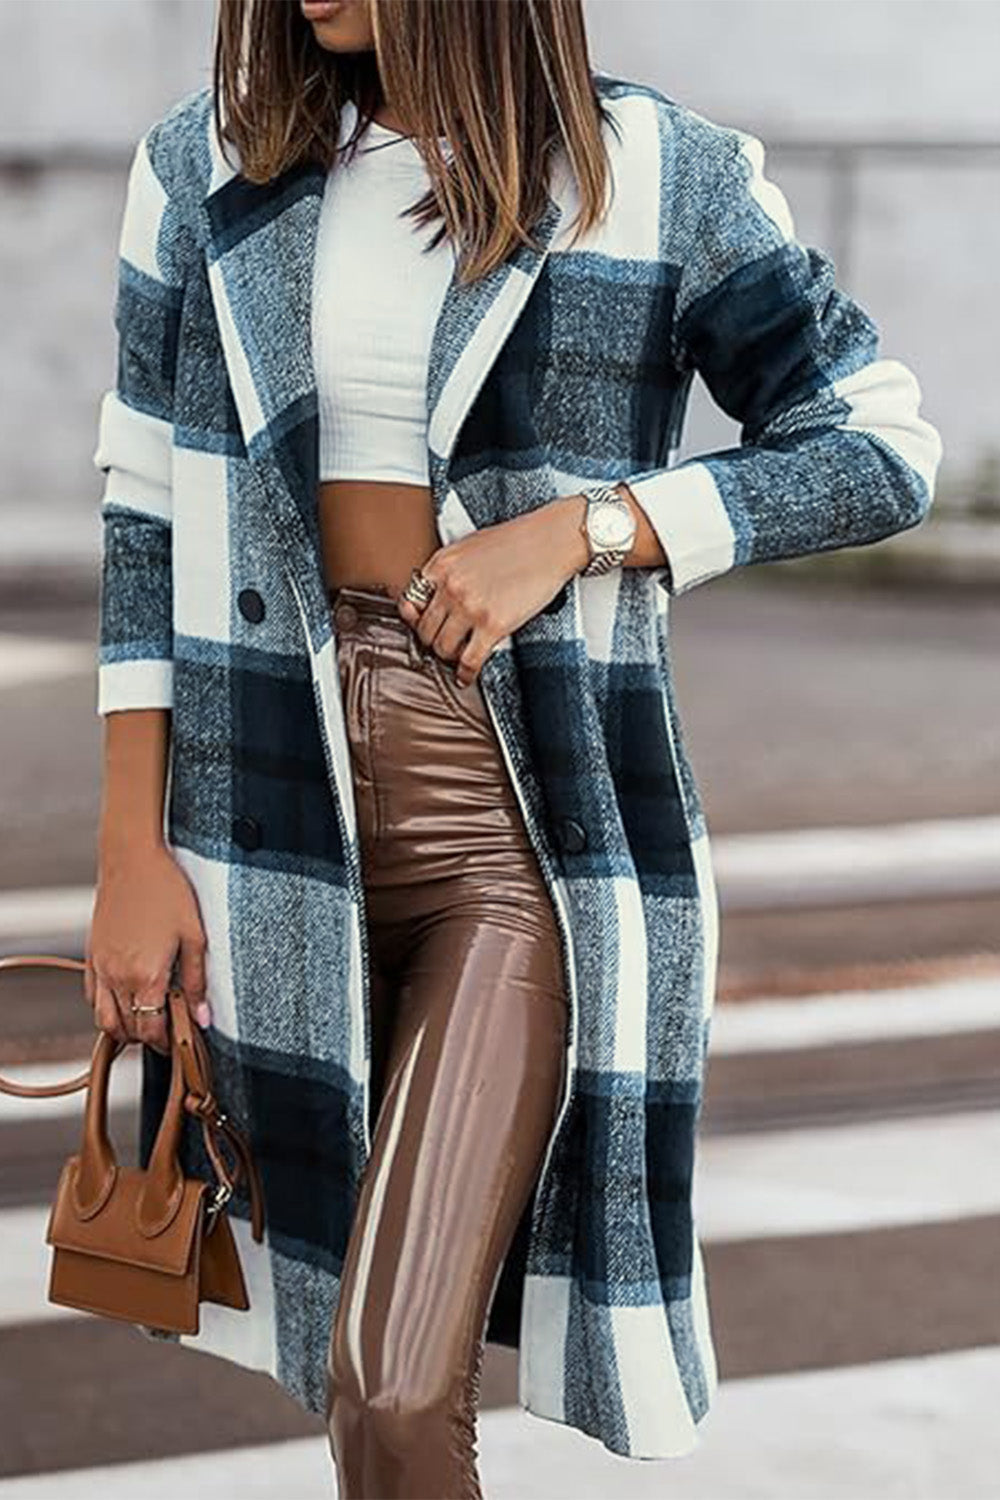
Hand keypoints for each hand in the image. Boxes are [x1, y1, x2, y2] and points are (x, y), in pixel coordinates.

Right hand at [86, 843, 210, 1055]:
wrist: (132, 859)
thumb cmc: (166, 891)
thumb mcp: (194, 936)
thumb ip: (197, 981)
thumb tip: (203, 1018)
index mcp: (145, 976)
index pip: (151, 1029)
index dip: (165, 1043)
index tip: (178, 1042)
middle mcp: (117, 976)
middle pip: (126, 1029)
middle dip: (146, 1038)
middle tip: (166, 1033)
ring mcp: (100, 966)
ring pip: (103, 1018)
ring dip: (123, 1028)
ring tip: (146, 1021)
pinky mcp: (91, 955)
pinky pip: (91, 995)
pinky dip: (105, 1007)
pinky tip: (125, 1000)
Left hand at [396, 497, 586, 684]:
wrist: (551, 542)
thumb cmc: (518, 541)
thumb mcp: (469, 546)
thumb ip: (449, 570)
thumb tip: (438, 595)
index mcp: (441, 565)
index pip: (410, 601)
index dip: (416, 619)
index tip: (422, 626)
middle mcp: (450, 586)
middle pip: (424, 630)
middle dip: (432, 641)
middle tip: (443, 644)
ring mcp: (470, 607)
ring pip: (442, 648)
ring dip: (449, 657)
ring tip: (457, 657)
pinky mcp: (493, 625)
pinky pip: (469, 661)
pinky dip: (465, 674)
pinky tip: (466, 676)